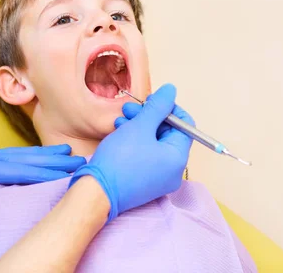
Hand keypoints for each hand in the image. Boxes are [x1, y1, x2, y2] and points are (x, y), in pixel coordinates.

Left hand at [0, 134, 85, 220]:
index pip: (18, 171)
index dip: (44, 172)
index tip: (69, 172)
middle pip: (25, 158)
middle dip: (53, 160)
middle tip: (80, 159)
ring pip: (19, 154)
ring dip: (43, 154)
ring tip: (64, 152)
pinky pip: (8, 156)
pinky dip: (25, 156)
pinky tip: (30, 159)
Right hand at [69, 84, 193, 220]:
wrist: (97, 192)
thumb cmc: (120, 159)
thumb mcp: (140, 126)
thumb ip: (158, 106)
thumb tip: (171, 90)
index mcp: (178, 158)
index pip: (185, 126)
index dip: (168, 109)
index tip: (150, 101)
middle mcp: (173, 170)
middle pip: (168, 134)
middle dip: (148, 117)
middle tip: (128, 109)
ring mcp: (159, 178)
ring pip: (153, 143)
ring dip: (138, 127)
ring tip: (119, 121)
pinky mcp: (144, 182)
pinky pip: (145, 155)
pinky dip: (134, 142)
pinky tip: (119, 134)